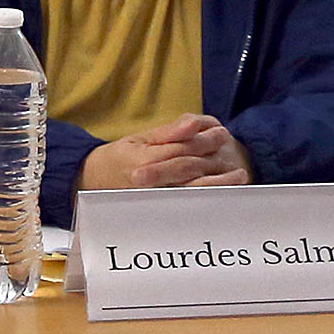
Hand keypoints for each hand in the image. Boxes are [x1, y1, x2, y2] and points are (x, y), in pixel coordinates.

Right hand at [79, 114, 253, 189]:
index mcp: (143, 161)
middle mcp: (150, 182)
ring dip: (219, 183)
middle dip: (210, 155)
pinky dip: (208, 199)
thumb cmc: (120, 158)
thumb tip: (194, 123)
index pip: (178, 149)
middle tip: (228, 141)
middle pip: (188, 169)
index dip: (200, 139)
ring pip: (192, 192)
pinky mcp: (161, 209)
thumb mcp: (139, 139)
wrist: (94, 182)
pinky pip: (188, 206)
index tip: (218, 128)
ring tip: (240, 175)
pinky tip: (225, 194)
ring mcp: (157, 199)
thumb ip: (168, 133)